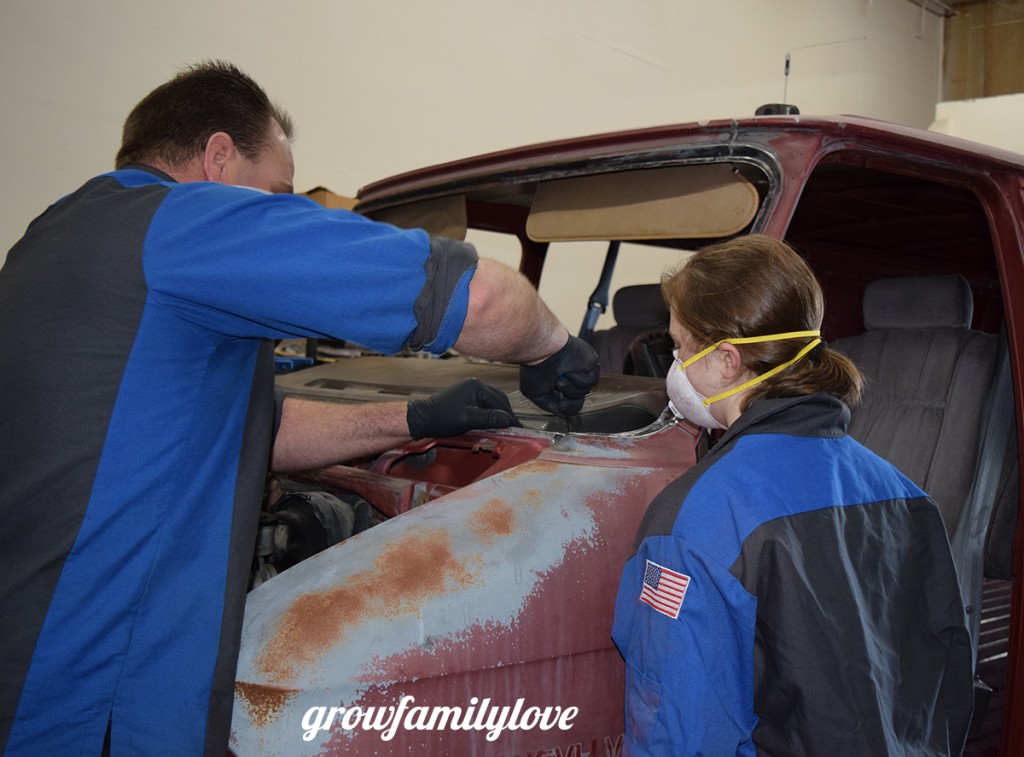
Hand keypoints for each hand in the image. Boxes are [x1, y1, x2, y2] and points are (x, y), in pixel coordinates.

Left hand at [407, 378, 521, 439]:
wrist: (422, 419)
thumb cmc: (441, 418)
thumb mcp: (468, 420)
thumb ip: (489, 418)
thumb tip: (508, 420)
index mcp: (476, 386)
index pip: (499, 402)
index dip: (509, 416)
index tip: (518, 427)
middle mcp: (475, 385)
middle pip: (498, 400)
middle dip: (506, 414)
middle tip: (514, 428)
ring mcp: (470, 391)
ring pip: (491, 403)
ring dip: (498, 414)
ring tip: (505, 427)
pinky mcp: (465, 399)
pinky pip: (483, 405)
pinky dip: (490, 414)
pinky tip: (492, 423)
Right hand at [519, 335, 599, 425]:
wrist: (542, 351)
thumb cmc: (534, 369)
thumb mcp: (537, 394)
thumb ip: (552, 407)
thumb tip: (567, 419)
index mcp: (558, 383)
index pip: (569, 401)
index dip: (571, 411)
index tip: (576, 423)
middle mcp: (570, 378)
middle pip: (578, 402)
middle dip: (570, 406)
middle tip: (561, 403)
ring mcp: (581, 371)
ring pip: (583, 392)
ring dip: (570, 389)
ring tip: (559, 380)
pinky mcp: (591, 364)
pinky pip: (590, 382)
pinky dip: (578, 380)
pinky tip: (569, 372)